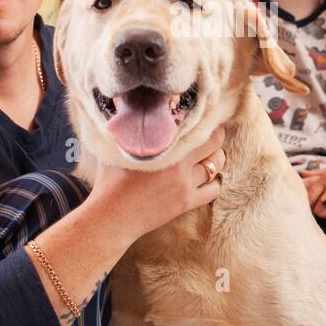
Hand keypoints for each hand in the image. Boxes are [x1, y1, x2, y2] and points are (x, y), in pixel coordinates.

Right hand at [89, 125, 226, 241]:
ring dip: (216, 158)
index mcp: (164, 148)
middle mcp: (179, 165)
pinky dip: (214, 183)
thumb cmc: (109, 181)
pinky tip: (206, 179)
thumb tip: (124, 108)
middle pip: (213, 144)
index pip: (197, 126)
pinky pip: (213, 190)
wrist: (111, 217)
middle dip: (215, 137)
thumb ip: (125, 129)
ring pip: (216, 165)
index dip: (206, 120)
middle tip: (212, 134)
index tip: (205, 116)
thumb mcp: (115, 148)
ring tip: (209, 156)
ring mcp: (185, 185)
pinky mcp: (186, 203)